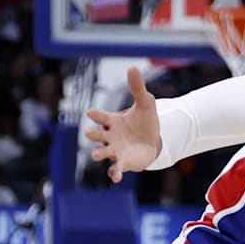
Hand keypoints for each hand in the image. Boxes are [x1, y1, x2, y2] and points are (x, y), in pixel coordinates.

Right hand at [84, 67, 160, 182]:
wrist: (154, 141)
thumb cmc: (145, 121)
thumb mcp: (145, 103)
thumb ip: (137, 88)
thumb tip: (133, 66)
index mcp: (113, 120)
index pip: (101, 116)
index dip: (96, 115)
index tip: (91, 113)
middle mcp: (110, 136)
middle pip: (97, 135)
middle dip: (93, 134)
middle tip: (89, 133)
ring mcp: (115, 150)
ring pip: (103, 152)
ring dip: (99, 154)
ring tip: (95, 155)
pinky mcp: (123, 162)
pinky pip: (115, 169)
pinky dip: (114, 173)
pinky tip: (116, 176)